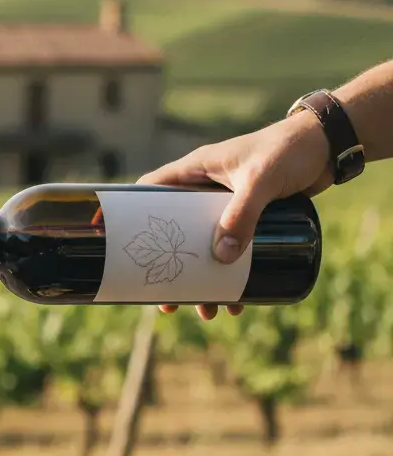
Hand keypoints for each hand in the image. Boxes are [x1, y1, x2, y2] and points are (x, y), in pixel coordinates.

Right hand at [138, 109, 331, 319]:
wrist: (330, 145)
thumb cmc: (289, 150)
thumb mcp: (260, 180)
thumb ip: (241, 215)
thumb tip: (222, 257)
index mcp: (195, 170)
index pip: (151, 191)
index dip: (134, 216)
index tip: (125, 247)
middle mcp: (205, 189)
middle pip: (174, 232)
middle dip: (171, 266)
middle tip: (167, 299)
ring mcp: (227, 205)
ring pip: (204, 248)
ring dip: (203, 280)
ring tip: (207, 310)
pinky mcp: (250, 217)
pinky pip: (232, 251)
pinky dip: (233, 276)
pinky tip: (239, 299)